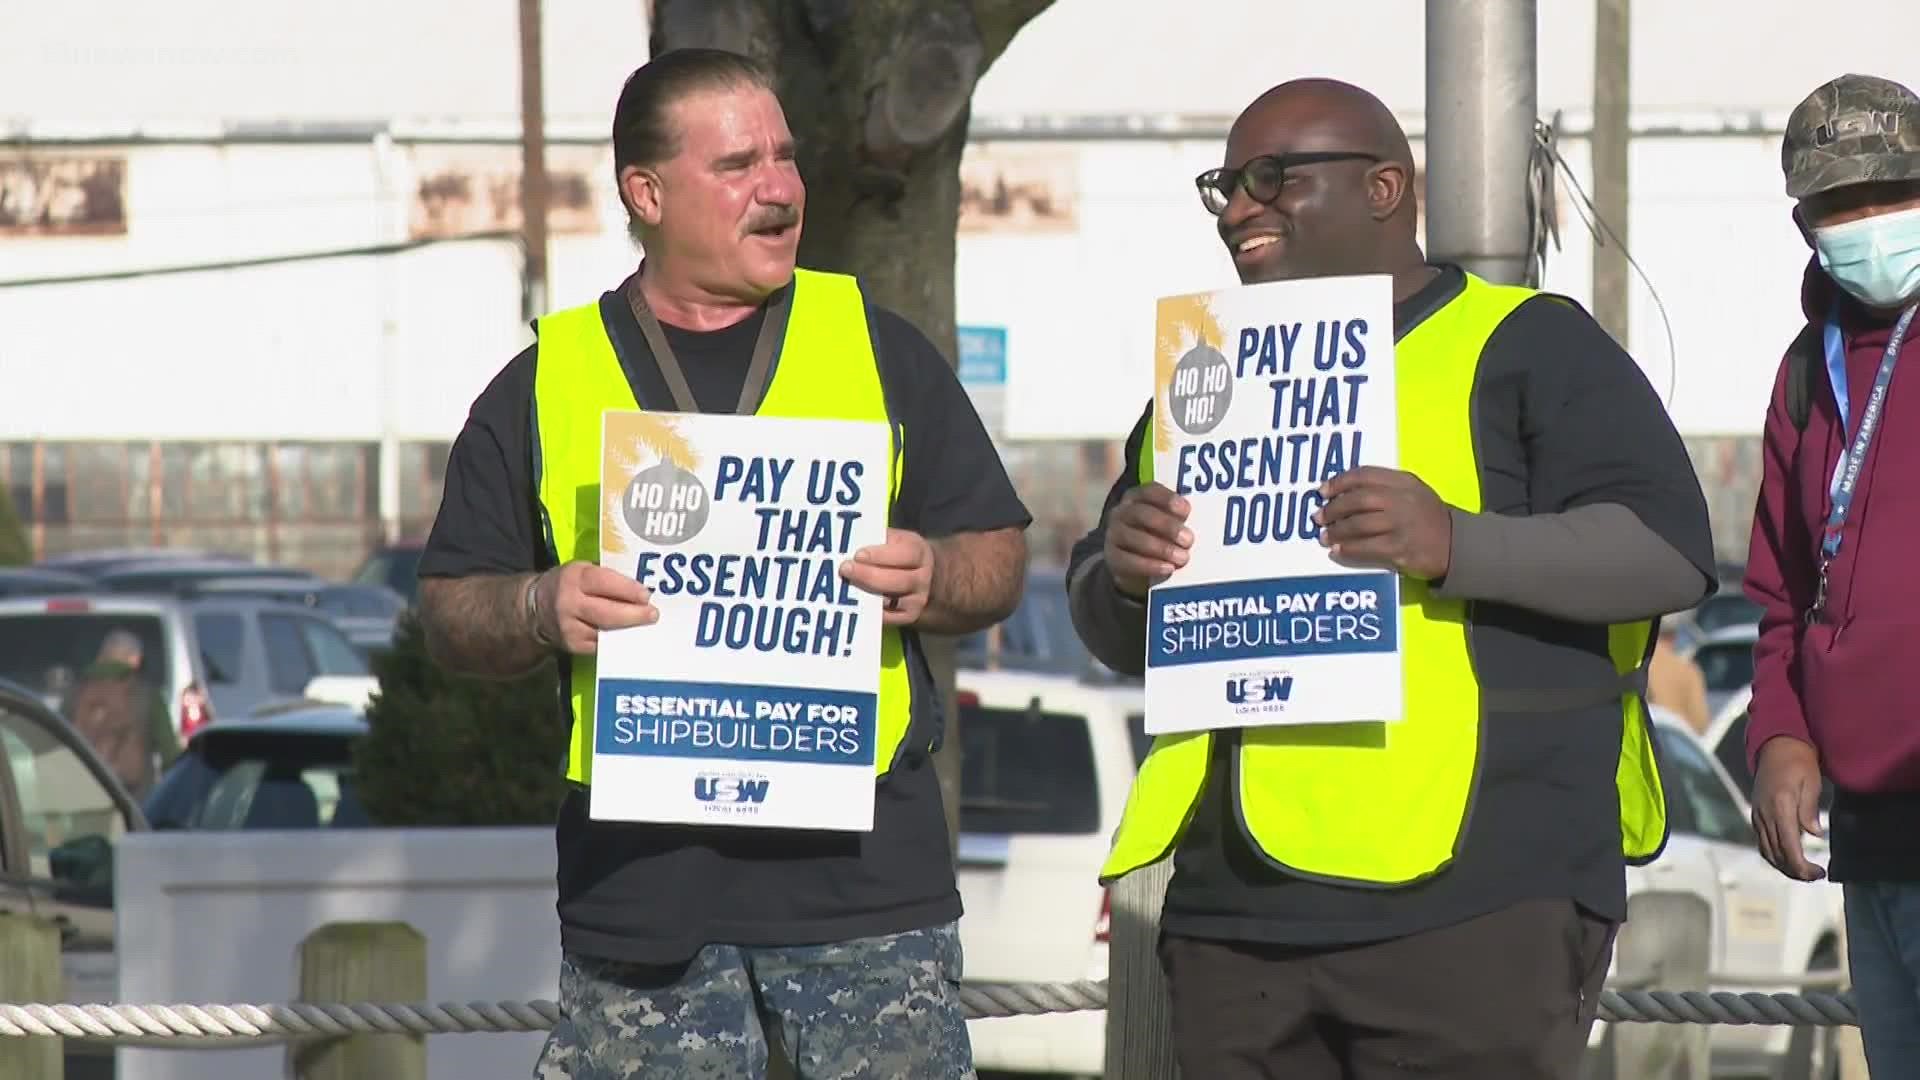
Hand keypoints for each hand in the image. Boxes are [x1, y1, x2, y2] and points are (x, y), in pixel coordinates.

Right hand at [536, 561, 657, 654]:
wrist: (536, 608)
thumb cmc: (570, 586)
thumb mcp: (583, 571)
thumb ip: (608, 578)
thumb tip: (642, 588)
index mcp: (575, 578)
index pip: (604, 582)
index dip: (627, 590)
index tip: (646, 595)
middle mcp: (570, 602)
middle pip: (606, 612)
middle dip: (633, 615)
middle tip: (653, 615)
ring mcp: (570, 627)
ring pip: (606, 632)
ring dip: (629, 630)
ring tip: (646, 627)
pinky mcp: (573, 645)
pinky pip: (601, 645)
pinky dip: (618, 642)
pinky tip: (630, 638)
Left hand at [840, 528, 933, 625]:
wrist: (920, 574)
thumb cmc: (896, 552)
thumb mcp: (893, 540)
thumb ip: (876, 540)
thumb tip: (848, 543)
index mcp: (920, 552)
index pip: (905, 554)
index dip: (881, 555)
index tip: (858, 555)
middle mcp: (922, 578)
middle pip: (899, 580)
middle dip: (869, 575)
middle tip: (845, 569)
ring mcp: (917, 600)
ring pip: (891, 600)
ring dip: (866, 594)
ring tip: (845, 586)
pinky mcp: (909, 616)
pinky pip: (887, 617)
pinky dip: (869, 610)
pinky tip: (853, 603)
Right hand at [1104, 483, 1192, 597]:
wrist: (1134, 563)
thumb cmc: (1158, 536)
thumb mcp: (1167, 523)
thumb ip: (1179, 521)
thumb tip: (1198, 527)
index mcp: (1137, 498)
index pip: (1149, 491)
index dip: (1167, 499)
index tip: (1187, 510)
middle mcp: (1121, 512)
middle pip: (1141, 514)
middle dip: (1167, 526)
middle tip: (1188, 540)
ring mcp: (1113, 534)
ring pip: (1133, 538)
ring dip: (1160, 548)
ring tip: (1182, 558)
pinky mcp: (1112, 558)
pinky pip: (1128, 561)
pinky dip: (1149, 565)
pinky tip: (1167, 569)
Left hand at [1313, 466, 1452, 580]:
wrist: (1456, 544)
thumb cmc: (1428, 516)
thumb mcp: (1413, 491)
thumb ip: (1385, 486)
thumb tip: (1344, 491)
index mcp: (1403, 482)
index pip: (1364, 475)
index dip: (1339, 482)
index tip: (1322, 491)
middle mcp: (1401, 500)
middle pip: (1358, 499)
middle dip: (1334, 509)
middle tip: (1319, 517)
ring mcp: (1400, 525)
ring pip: (1359, 525)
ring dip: (1337, 531)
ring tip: (1324, 536)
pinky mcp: (1400, 548)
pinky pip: (1366, 548)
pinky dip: (1348, 549)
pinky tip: (1337, 551)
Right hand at [1751, 736, 1827, 881]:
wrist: (1775, 745)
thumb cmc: (1798, 761)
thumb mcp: (1811, 782)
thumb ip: (1809, 810)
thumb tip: (1815, 835)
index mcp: (1779, 806)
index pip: (1789, 846)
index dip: (1802, 866)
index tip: (1819, 873)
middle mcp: (1764, 814)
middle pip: (1776, 854)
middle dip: (1795, 871)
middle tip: (1815, 876)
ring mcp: (1757, 815)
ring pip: (1767, 851)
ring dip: (1784, 866)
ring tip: (1803, 872)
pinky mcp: (1756, 814)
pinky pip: (1762, 842)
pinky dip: (1774, 855)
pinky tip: (1787, 859)